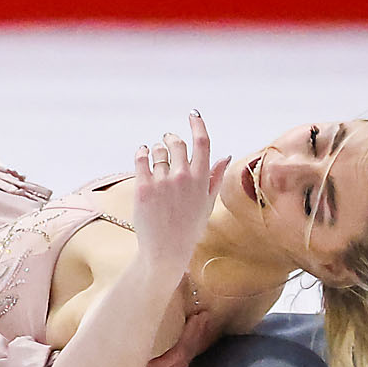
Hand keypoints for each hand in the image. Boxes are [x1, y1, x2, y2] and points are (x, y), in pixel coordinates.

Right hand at [113, 312, 220, 366]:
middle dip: (196, 337)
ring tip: (200, 325)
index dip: (191, 335)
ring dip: (191, 345)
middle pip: (183, 362)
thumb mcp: (108, 347)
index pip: (177, 355)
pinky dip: (181, 354)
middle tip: (205, 316)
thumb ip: (128, 331)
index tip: (199, 316)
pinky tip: (186, 341)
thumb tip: (144, 304)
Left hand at [132, 113, 229, 271]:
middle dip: (171, 139)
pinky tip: (142, 153)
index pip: (202, 142)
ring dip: (157, 149)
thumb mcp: (207, 203)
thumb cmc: (188, 229)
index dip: (198, 124)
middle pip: (177, 143)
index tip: (193, 115)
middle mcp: (183, 178)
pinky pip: (141, 158)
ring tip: (155, 157)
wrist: (165, 251)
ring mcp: (162, 182)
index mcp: (201, 180)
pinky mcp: (143, 188)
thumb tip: (225, 156)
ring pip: (158, 151)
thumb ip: (215, 177)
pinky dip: (142, 152)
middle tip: (167, 140)